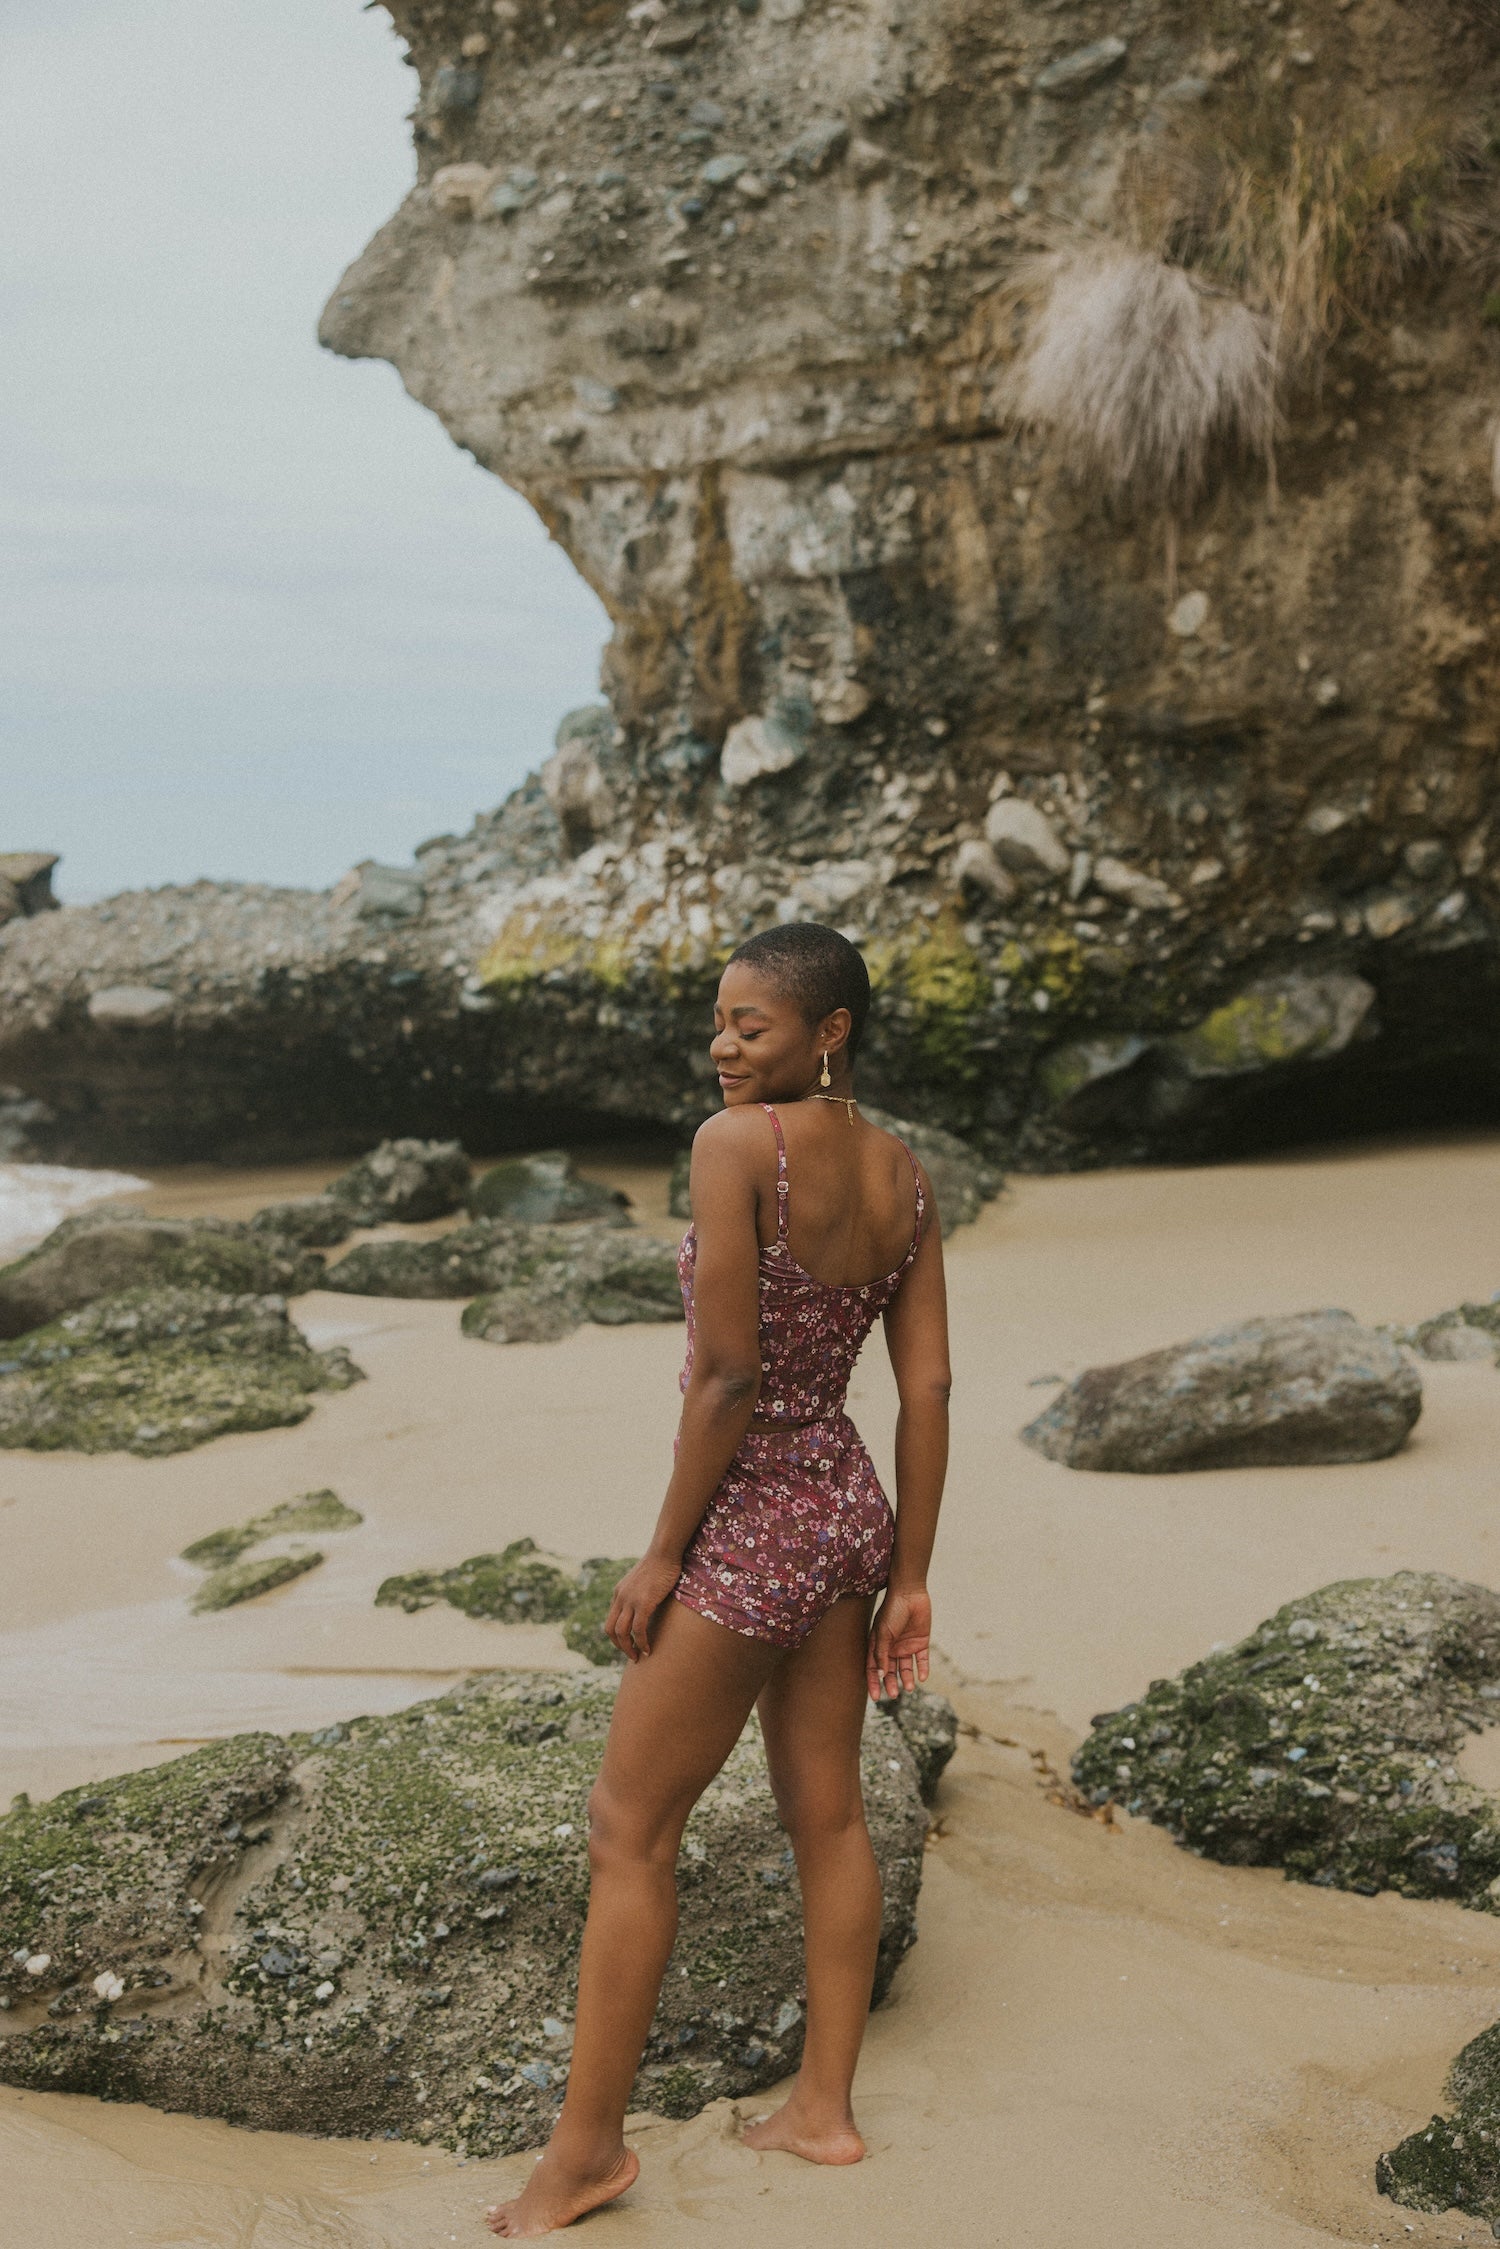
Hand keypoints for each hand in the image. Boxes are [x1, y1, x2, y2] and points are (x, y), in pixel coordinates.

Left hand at [605, 1555, 682, 1662]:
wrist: (664, 1552)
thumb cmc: (660, 1565)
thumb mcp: (643, 1582)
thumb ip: (640, 1594)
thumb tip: (648, 1607)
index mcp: (618, 1593)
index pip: (611, 1620)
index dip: (617, 1637)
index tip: (628, 1645)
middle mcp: (620, 1597)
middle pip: (611, 1629)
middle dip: (619, 1646)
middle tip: (632, 1656)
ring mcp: (630, 1600)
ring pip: (622, 1632)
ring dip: (628, 1648)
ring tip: (638, 1657)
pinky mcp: (643, 1602)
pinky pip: (638, 1629)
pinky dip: (642, 1642)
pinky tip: (648, 1649)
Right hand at [867, 1583, 931, 1701]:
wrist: (910, 1593)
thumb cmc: (892, 1610)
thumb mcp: (883, 1633)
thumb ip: (882, 1654)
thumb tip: (880, 1675)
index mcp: (878, 1645)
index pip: (874, 1668)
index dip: (873, 1682)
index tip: (875, 1698)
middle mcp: (892, 1648)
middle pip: (890, 1671)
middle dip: (890, 1684)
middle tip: (893, 1695)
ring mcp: (907, 1645)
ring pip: (906, 1668)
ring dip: (906, 1679)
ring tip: (909, 1689)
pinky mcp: (921, 1642)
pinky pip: (922, 1660)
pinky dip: (922, 1669)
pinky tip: (922, 1678)